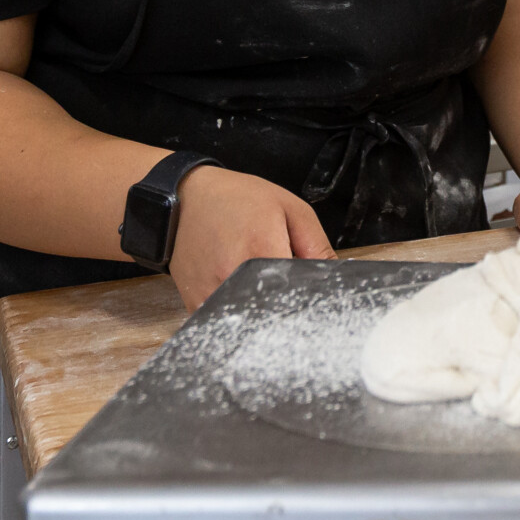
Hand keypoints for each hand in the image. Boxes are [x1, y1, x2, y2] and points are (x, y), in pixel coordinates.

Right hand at [169, 166, 333, 308]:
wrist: (185, 199)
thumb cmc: (237, 199)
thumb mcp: (290, 208)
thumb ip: (316, 244)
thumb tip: (334, 276)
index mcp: (262, 249)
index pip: (299, 290)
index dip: (309, 291)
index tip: (308, 284)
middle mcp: (233, 276)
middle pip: (276, 309)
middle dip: (287, 301)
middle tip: (284, 280)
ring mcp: (212, 293)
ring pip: (253, 319)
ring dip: (263, 307)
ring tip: (257, 278)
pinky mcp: (196, 304)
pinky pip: (228, 320)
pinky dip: (241, 310)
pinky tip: (240, 287)